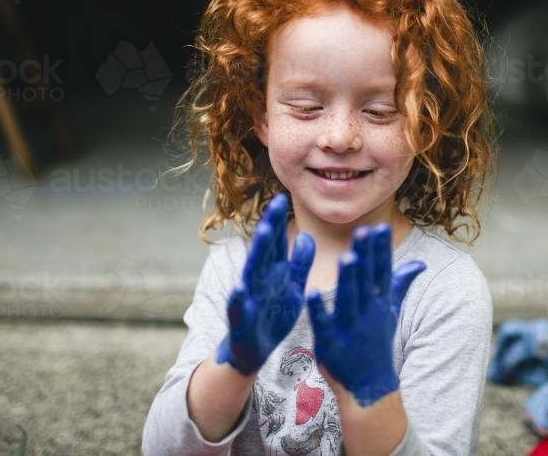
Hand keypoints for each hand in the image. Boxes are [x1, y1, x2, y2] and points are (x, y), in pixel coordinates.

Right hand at [216, 193, 314, 375]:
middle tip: (277, 204)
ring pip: (252, 273)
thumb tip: (308, 236)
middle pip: (264, 250)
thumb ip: (299, 264)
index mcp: (271, 272)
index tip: (284, 197)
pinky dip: (239, 300)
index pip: (275, 242)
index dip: (278, 221)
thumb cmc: (272, 314)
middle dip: (271, 227)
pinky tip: (241, 289)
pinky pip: (240, 310)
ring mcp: (248, 300)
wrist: (252, 350)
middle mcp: (258, 281)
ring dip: (258, 253)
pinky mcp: (242, 322)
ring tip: (266, 233)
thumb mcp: (290, 287)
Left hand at [306, 224, 425, 405]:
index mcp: (378, 303)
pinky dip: (319, 310)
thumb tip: (420, 264)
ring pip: (349, 299)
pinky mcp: (330, 345)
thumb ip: (400, 284)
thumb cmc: (377, 343)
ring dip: (348, 279)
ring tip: (347, 256)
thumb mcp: (390, 312)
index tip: (380, 227)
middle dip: (365, 257)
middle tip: (363, 232)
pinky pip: (324, 325)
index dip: (380, 251)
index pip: (382, 272)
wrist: (369, 386)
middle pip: (366, 281)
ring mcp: (349, 329)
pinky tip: (312, 292)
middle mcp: (367, 313)